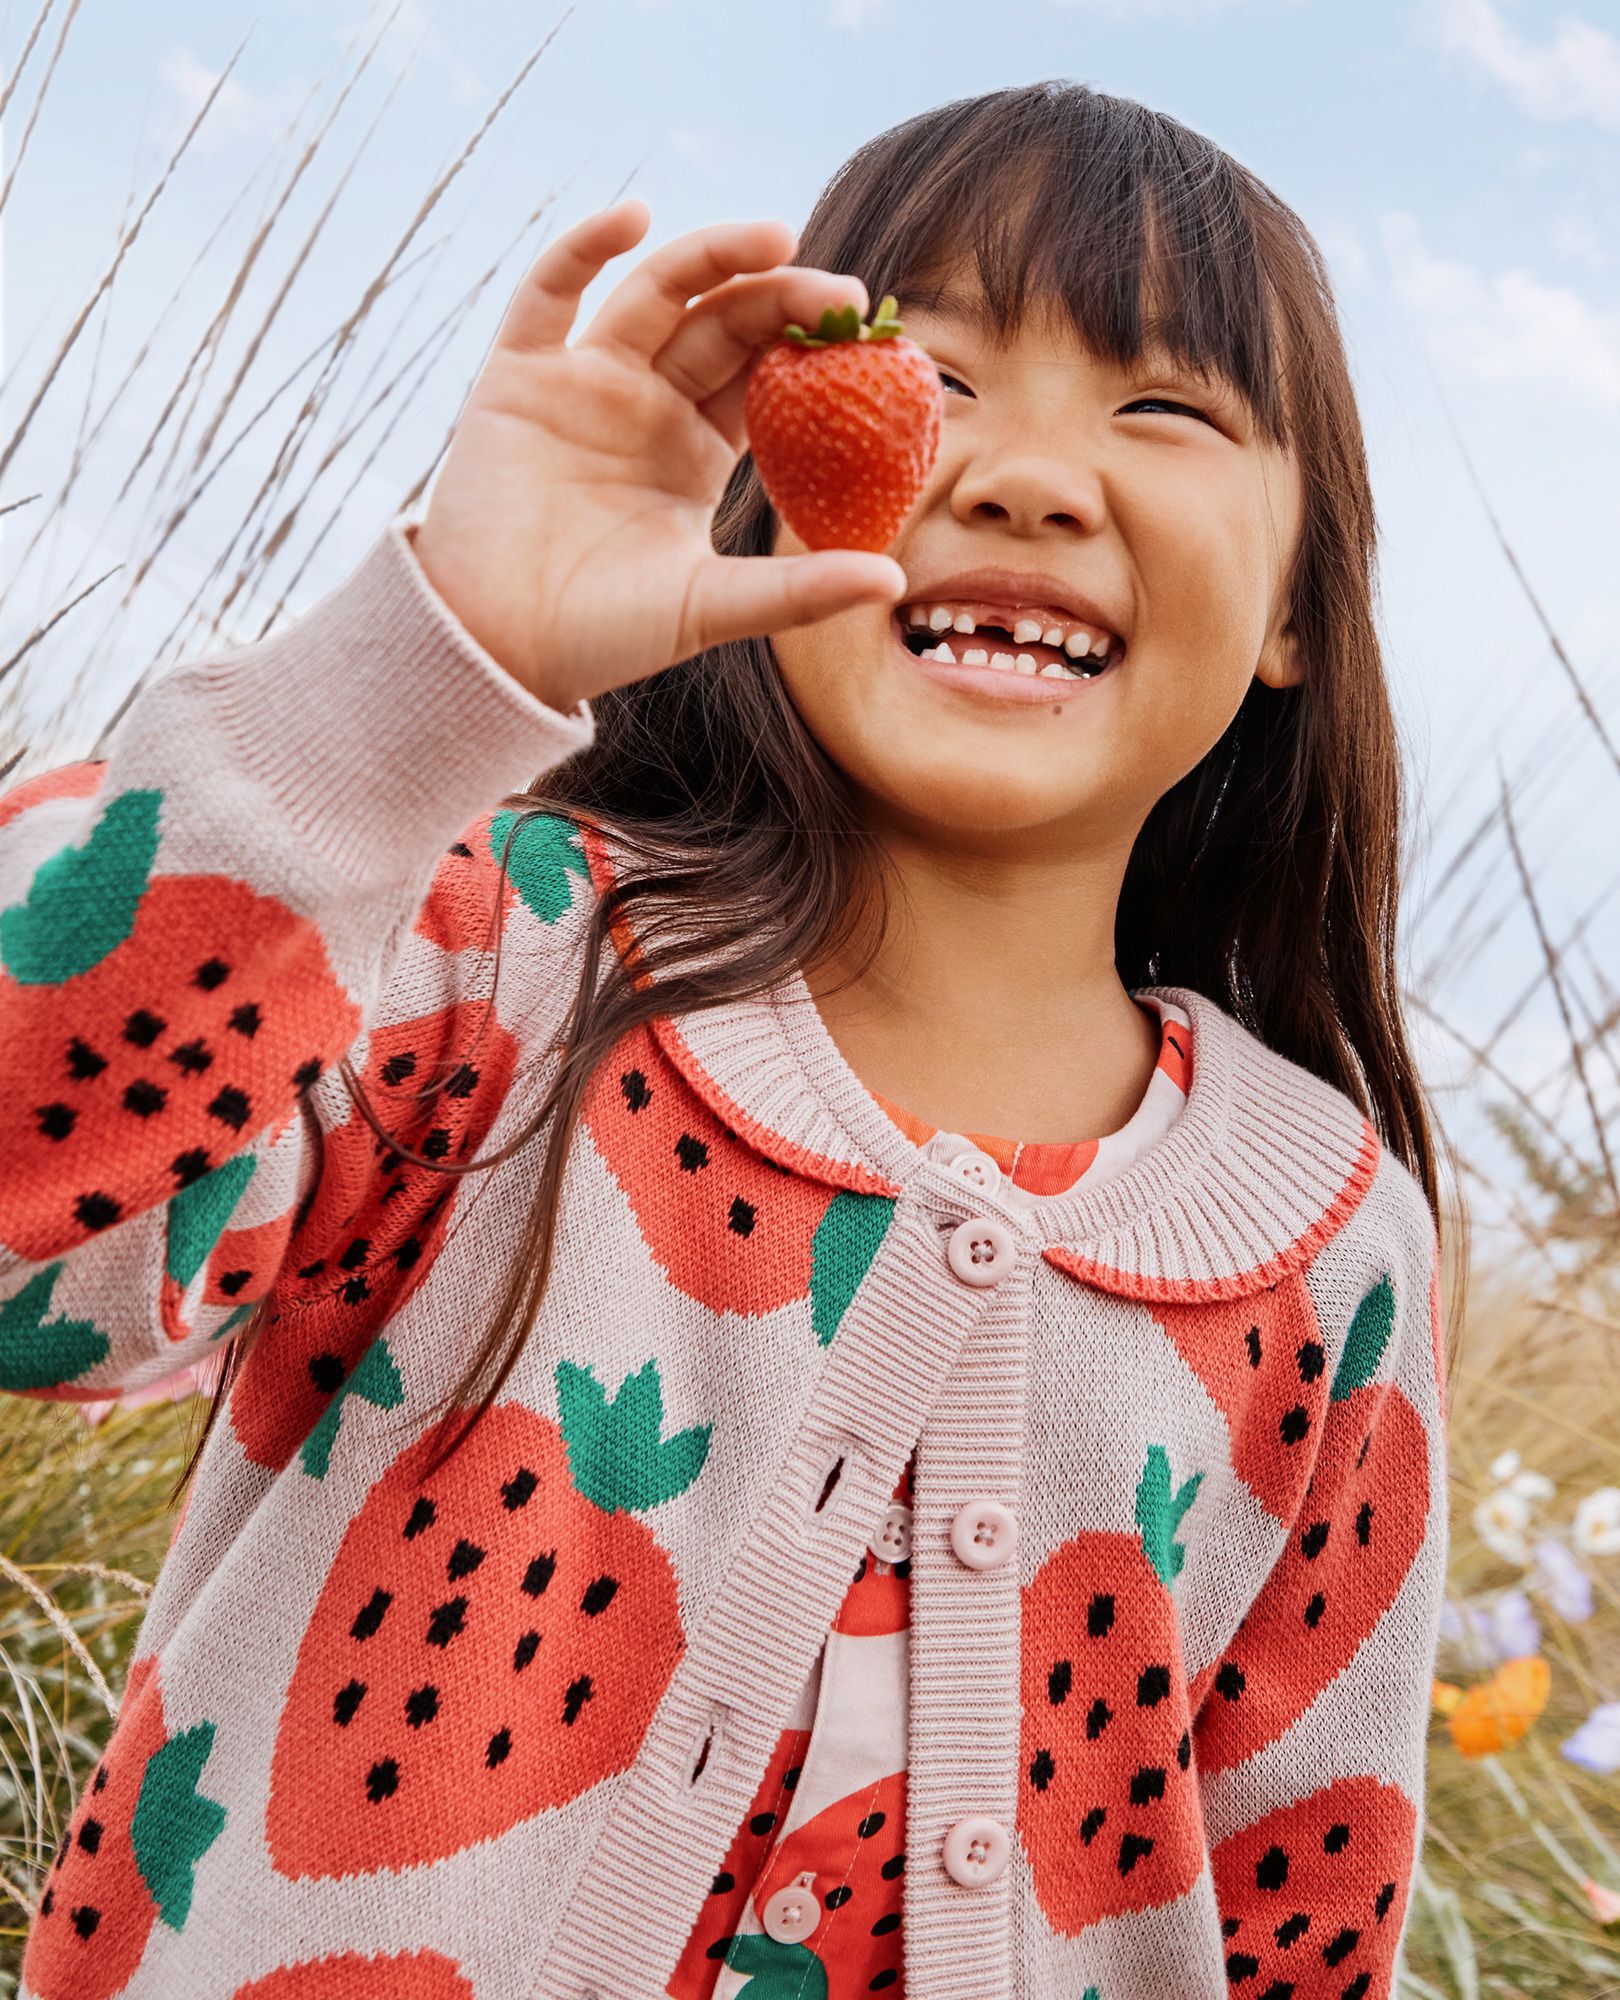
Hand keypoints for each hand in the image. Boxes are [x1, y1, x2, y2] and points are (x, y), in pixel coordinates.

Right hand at [411, 200, 907, 710]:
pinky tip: (632, 217)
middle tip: (842, 296)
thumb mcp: (711, 608)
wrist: (499, 649)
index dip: (811, 351)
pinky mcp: (519, 375)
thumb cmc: (604, 635)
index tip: (869, 339)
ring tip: (774, 236)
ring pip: (653, 294)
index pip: (764, 378)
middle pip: (721, 324)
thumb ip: (796, 591)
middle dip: (780, 299)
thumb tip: (894, 582)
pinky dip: (582, 248)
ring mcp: (583, 382)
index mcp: (695, 450)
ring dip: (709, 256)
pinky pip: (548, 294)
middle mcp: (646, 404)